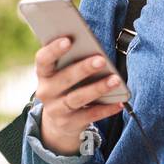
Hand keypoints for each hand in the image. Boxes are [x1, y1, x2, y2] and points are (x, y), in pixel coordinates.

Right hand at [34, 36, 124, 154]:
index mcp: (44, 73)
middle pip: (65, 78)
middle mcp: (46, 92)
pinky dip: (106, 109)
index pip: (43, 59)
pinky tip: (119, 103)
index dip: (54, 49)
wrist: (59, 120)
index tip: (68, 40)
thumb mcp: (62, 72)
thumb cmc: (66, 84)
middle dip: (84, 69)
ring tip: (115, 80)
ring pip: (78, 98)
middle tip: (101, 60)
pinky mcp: (69, 124)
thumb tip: (93, 46)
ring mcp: (56, 110)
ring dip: (98, 88)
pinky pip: (90, 116)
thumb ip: (72, 59)